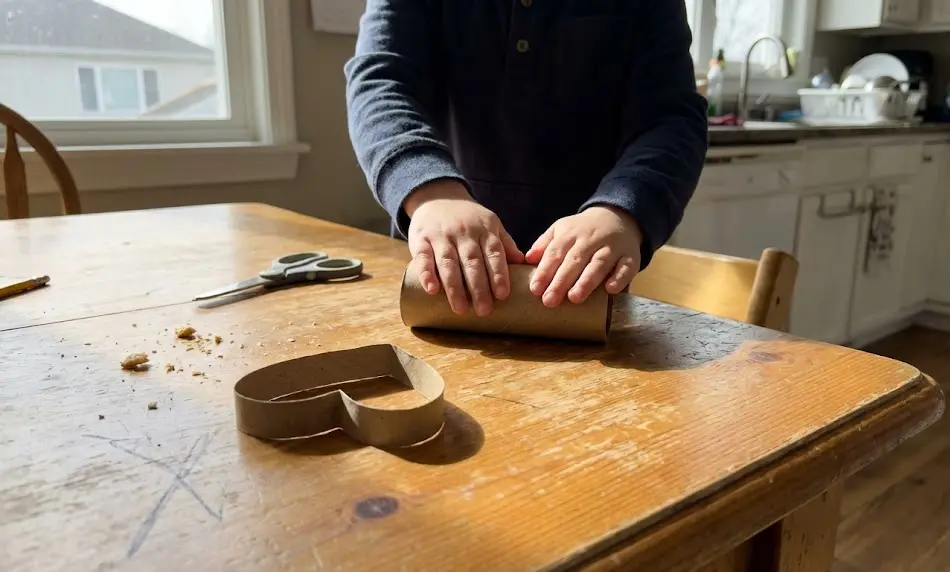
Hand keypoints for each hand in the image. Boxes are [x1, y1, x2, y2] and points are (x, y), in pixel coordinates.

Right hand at [405, 179, 523, 315]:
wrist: (436, 197)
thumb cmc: (468, 218)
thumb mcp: (490, 223)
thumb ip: (504, 243)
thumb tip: (523, 263)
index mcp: (484, 229)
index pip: (494, 253)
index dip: (498, 274)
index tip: (503, 295)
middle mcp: (463, 232)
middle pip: (472, 262)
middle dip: (479, 287)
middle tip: (484, 310)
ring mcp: (441, 235)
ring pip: (448, 262)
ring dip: (454, 287)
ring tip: (460, 309)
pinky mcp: (420, 239)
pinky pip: (423, 257)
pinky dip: (427, 274)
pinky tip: (432, 290)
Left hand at [525, 205, 642, 306]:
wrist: (618, 216)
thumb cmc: (583, 230)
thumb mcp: (561, 230)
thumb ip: (544, 244)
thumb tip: (526, 260)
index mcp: (570, 233)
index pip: (555, 252)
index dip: (544, 271)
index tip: (535, 289)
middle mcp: (591, 239)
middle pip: (575, 260)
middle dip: (561, 281)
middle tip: (549, 301)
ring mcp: (612, 247)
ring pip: (599, 263)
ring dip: (587, 281)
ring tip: (574, 298)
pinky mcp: (630, 256)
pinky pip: (626, 267)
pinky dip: (619, 278)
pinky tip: (610, 290)